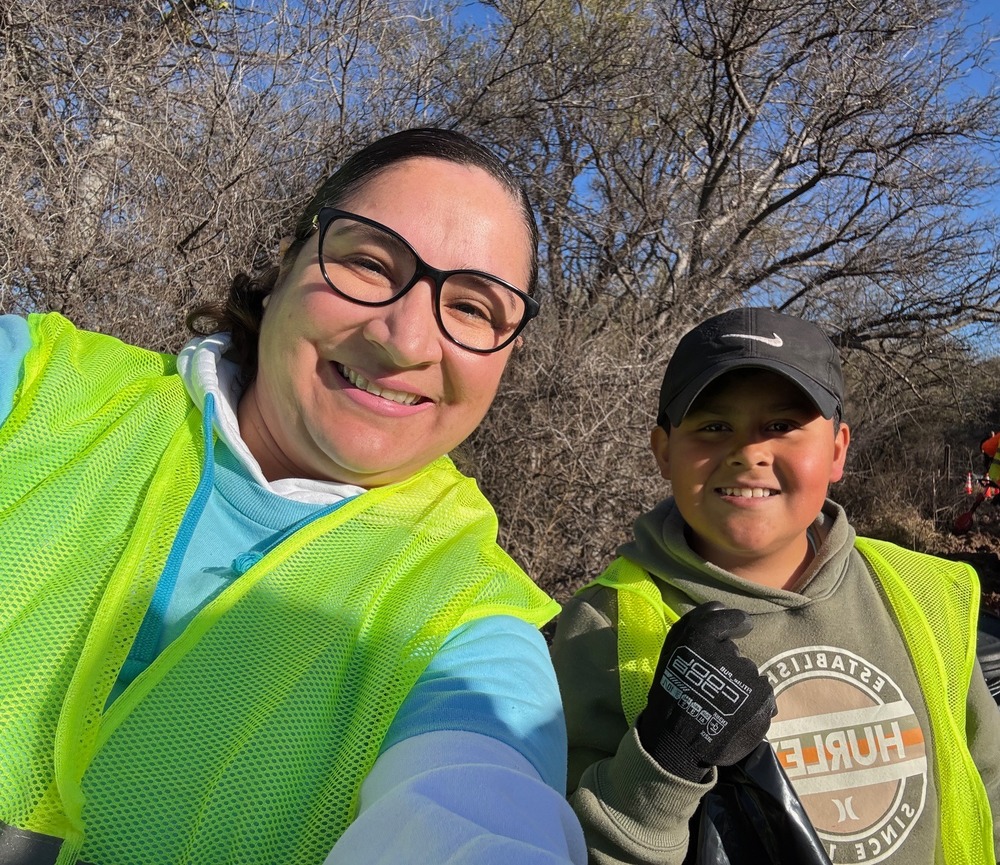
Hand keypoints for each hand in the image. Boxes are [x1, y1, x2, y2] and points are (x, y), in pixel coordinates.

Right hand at [637, 601, 775, 780]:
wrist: (678, 743)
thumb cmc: (669, 697)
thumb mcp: (671, 654)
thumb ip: (694, 627)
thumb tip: (721, 608)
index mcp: (698, 640)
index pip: (721, 616)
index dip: (733, 620)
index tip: (742, 625)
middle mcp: (726, 653)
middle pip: (734, 654)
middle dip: (727, 667)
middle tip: (711, 688)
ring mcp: (747, 677)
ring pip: (748, 675)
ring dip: (739, 687)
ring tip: (721, 707)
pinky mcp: (763, 698)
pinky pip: (762, 694)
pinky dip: (753, 703)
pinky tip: (736, 716)